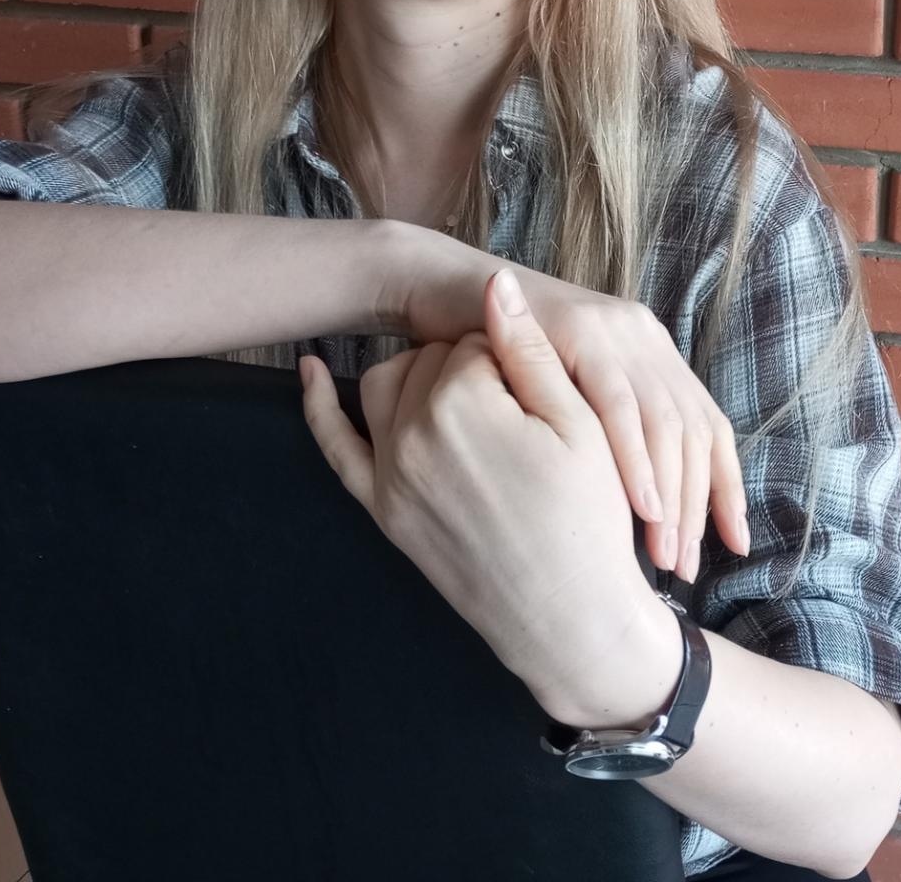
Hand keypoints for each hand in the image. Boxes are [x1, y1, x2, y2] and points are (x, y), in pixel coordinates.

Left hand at [299, 270, 681, 721]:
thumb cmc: (590, 519)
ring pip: (386, 385)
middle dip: (473, 368)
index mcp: (461, 405)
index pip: (475, 340)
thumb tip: (494, 283)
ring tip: (474, 405)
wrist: (570, 618)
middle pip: (431, 358)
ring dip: (421, 379)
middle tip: (523, 414)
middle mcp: (409, 435)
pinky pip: (335, 447)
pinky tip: (310, 370)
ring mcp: (388, 476)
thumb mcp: (581, 424)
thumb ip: (529, 350)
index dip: (518, 362)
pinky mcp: (382, 510)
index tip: (548, 402)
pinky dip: (319, 406)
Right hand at [401, 230, 751, 580]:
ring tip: (665, 554)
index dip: (726, 487)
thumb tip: (647, 507)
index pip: (708, 425)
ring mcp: (614, 329)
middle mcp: (644, 337)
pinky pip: (616, 402)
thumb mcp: (567, 398)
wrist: (444, 291)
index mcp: (652, 353)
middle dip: (697, 505)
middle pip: (694, 429)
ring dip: (670, 492)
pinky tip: (639, 503)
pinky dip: (633, 456)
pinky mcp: (578, 329)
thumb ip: (607, 433)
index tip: (735, 544)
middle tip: (686, 567)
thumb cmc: (500, 358)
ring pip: (664, 420)